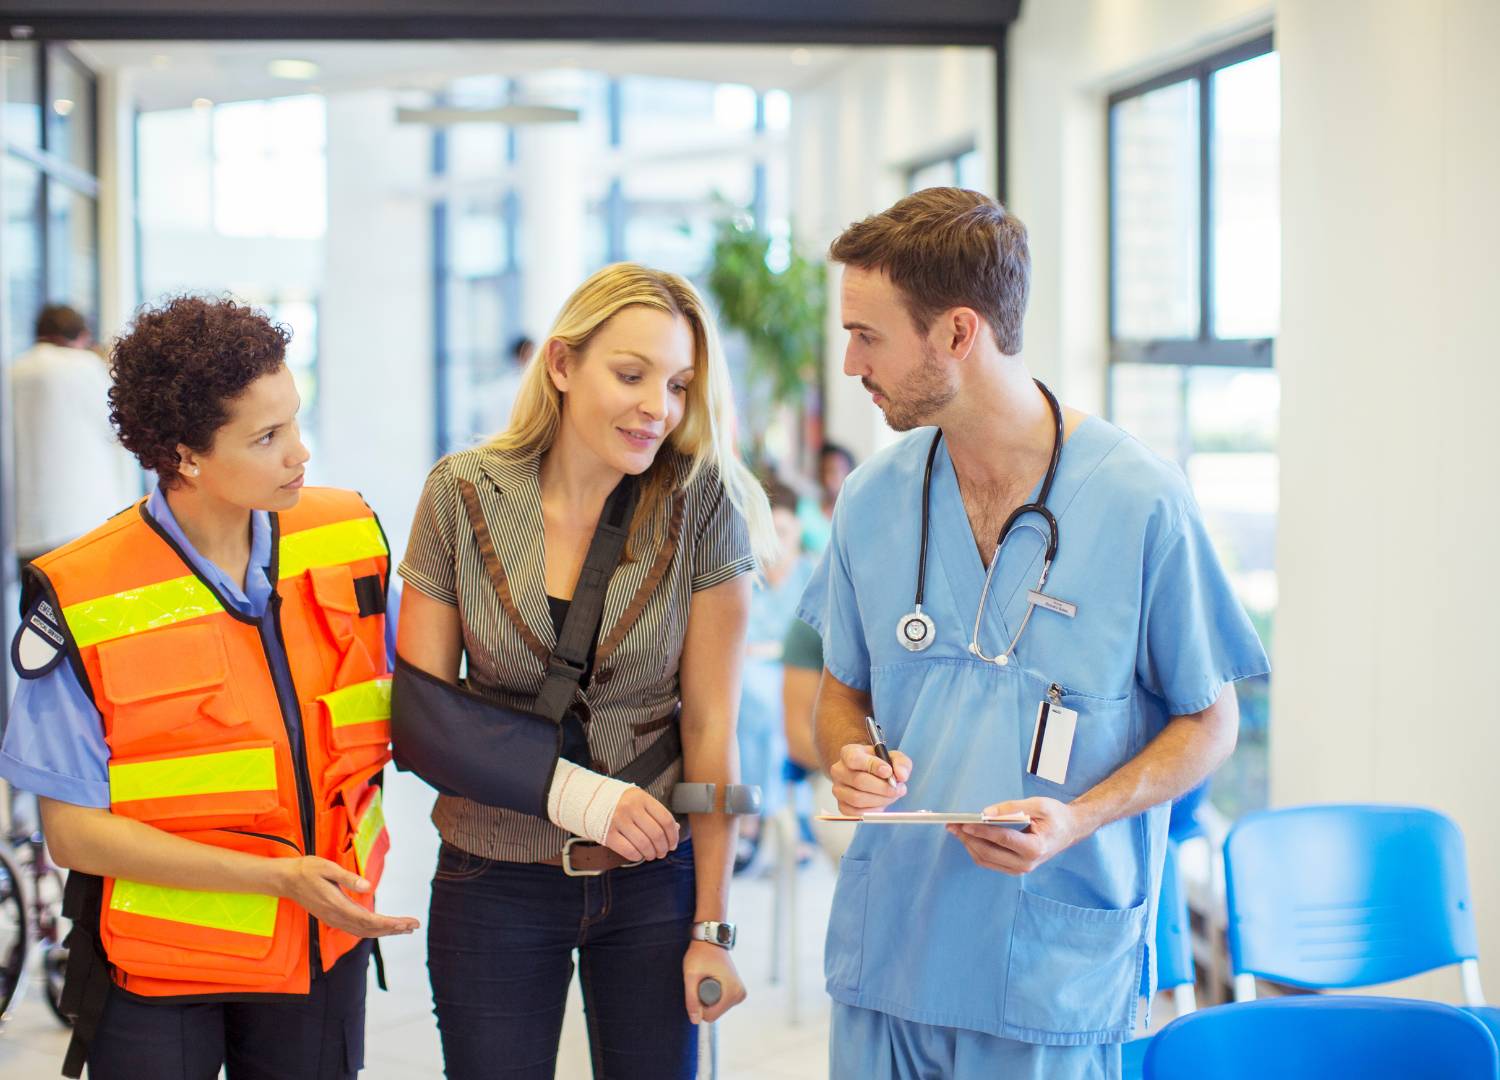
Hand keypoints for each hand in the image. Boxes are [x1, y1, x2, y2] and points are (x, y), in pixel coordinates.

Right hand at [273, 857, 419, 936]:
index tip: (407, 923)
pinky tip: (383, 928)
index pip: (369, 920)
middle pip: (369, 929)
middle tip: (414, 926)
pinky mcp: (332, 917)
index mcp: (337, 905)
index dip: (389, 924)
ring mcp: (334, 919)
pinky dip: (372, 930)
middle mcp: (336, 916)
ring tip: (404, 928)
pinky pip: (355, 929)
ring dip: (385, 931)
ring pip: (363, 931)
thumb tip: (368, 886)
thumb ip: (347, 877)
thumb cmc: (307, 870)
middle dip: (393, 929)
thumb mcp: (327, 867)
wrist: (286, 880)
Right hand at [603, 787, 679, 861]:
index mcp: (641, 797)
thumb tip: (675, 830)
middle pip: (656, 834)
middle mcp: (630, 808)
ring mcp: (618, 820)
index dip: (673, 835)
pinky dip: (637, 856)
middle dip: (663, 848)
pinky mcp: (607, 833)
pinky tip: (639, 854)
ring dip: (651, 854)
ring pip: (644, 844)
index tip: (673, 843)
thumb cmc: (619, 801)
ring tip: (651, 855)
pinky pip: (629, 850)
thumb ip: (655, 813)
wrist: (590, 799)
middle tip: (662, 852)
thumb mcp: (638, 799)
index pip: (665, 819)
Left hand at [683, 940, 745, 1023]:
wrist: (710, 940)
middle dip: (704, 1001)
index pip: (711, 1016)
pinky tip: (712, 980)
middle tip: (702, 980)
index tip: (697, 986)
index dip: (698, 1005)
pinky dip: (713, 996)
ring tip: (707, 978)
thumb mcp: (691, 976)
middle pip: (714, 1013)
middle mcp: (740, 994)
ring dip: (708, 998)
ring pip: (717, 1009)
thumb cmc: (700, 955)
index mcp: (732, 991)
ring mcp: (740, 993)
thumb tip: (695, 1021)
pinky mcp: (737, 992)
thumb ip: (691, 999)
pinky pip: (721, 1003)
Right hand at [830, 743, 911, 814]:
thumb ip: (901, 763)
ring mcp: (838, 789)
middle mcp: (839, 770)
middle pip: (859, 781)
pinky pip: (856, 812)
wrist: (869, 775)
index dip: (873, 766)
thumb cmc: (879, 764)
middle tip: (898, 789)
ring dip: (880, 800)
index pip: (855, 759)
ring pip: (857, 798)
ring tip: (892, 796)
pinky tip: (881, 804)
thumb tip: (901, 776)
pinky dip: (873, 811)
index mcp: (848, 753)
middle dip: (882, 787)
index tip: (888, 772)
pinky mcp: (842, 805)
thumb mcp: (893, 757)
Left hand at [945, 797, 1094, 874]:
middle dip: (968, 838)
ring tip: (956, 829)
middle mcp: (1026, 863)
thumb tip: (985, 813)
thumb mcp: (1038, 805)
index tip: (964, 823)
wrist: (1069, 830)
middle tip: (952, 825)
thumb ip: (1011, 808)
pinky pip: (989, 862)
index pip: (1002, 839)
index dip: (981, 831)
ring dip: (968, 844)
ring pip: (986, 860)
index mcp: (1035, 847)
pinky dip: (976, 849)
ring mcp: (1019, 869)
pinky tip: (968, 837)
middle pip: (989, 852)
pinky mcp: (1014, 869)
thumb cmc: (1055, 816)